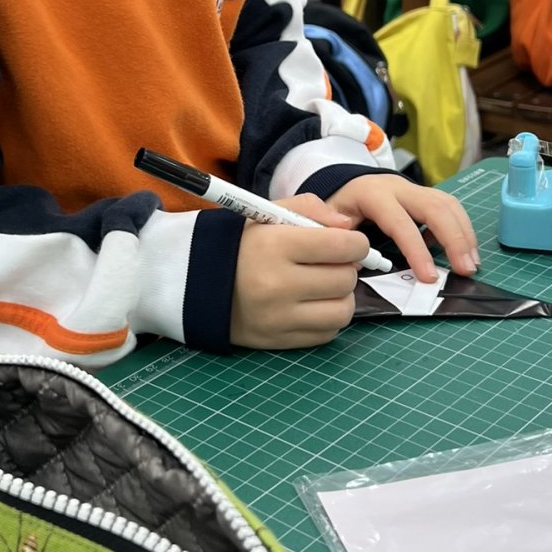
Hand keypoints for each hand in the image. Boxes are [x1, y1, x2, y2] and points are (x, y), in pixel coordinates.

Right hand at [230, 193, 368, 348]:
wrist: (195, 283)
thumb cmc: (239, 245)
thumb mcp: (267, 214)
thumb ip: (310, 209)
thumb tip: (349, 228)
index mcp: (274, 246)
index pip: (341, 246)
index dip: (356, 244)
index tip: (351, 244)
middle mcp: (276, 284)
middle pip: (345, 279)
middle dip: (346, 268)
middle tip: (332, 264)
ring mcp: (277, 318)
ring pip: (342, 311)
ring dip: (341, 296)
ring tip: (324, 286)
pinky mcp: (278, 341)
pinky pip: (327, 334)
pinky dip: (326, 319)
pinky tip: (311, 305)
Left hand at [325, 173, 478, 282]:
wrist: (346, 184)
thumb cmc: (338, 208)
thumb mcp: (324, 219)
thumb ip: (333, 235)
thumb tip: (353, 256)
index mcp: (372, 194)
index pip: (400, 222)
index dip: (416, 250)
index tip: (429, 277)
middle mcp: (398, 187)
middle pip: (434, 207)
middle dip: (454, 239)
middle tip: (466, 270)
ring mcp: (415, 189)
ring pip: (448, 205)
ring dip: (464, 234)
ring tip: (471, 264)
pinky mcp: (426, 195)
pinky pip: (450, 208)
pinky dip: (462, 229)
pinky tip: (464, 251)